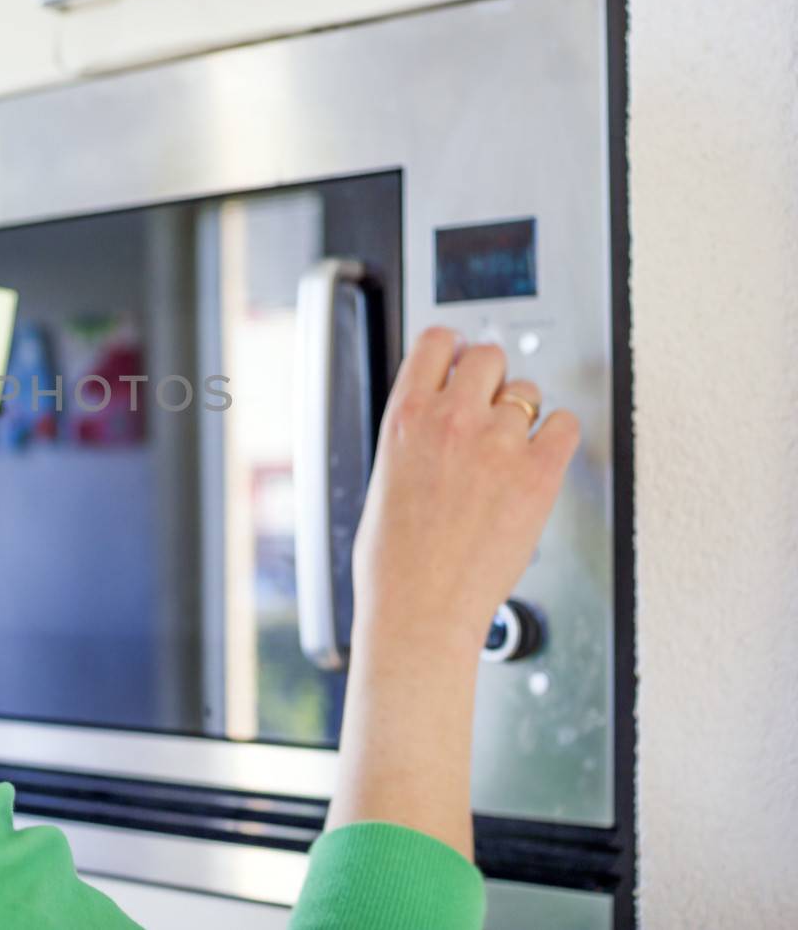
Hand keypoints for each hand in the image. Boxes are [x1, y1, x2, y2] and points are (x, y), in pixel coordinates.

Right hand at [352, 325, 580, 658]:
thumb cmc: (393, 559)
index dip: (454, 349)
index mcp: (406, 415)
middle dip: (491, 378)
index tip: (461, 360)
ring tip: (510, 447)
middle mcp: (453, 419)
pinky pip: (565, 425)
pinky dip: (557, 436)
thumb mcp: (384, 475)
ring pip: (528, 391)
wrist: (420, 606)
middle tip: (490, 405)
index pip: (438, 342)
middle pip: (490, 356)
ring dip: (521, 412)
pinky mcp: (538, 474)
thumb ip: (416, 435)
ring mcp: (498, 444)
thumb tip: (439, 419)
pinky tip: (541, 456)